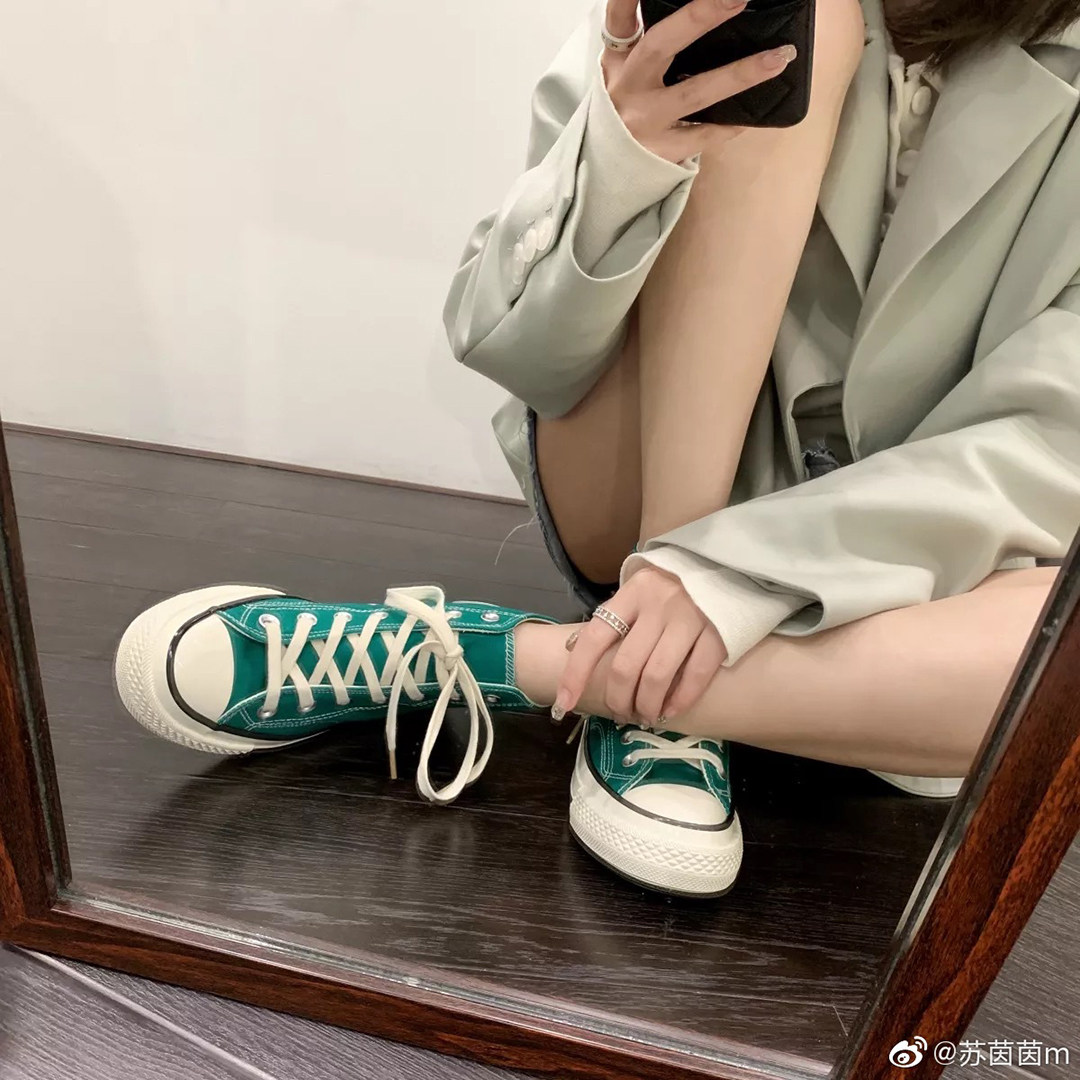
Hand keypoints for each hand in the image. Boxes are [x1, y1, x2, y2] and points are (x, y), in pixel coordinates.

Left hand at [555, 566, 727, 726]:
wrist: (729, 564)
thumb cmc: (675, 584)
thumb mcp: (640, 592)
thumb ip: (617, 618)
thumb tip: (576, 650)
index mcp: (633, 593)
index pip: (595, 638)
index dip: (576, 674)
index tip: (564, 704)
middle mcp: (658, 604)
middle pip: (626, 666)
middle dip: (619, 700)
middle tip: (622, 713)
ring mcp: (690, 618)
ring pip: (657, 677)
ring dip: (647, 706)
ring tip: (646, 715)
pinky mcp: (719, 633)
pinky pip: (695, 677)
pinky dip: (680, 701)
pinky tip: (671, 710)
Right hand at [603, 0, 798, 162]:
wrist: (607, 168)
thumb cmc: (623, 108)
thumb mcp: (621, 71)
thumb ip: (642, 40)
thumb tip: (693, 13)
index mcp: (619, 60)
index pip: (619, 18)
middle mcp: (629, 87)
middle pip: (661, 44)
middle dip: (700, 17)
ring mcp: (645, 122)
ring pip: (695, 94)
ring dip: (739, 74)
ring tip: (779, 57)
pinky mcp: (662, 151)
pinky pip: (705, 135)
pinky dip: (731, 125)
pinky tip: (754, 114)